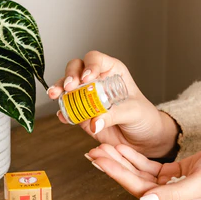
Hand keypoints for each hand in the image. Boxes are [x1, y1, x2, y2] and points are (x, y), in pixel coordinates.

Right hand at [48, 50, 178, 157]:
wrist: (143, 139)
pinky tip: (63, 116)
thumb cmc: (144, 118)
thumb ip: (113, 115)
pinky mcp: (82, 115)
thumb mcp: (133, 112)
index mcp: (112, 72)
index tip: (86, 78)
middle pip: (76, 69)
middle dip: (69, 76)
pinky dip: (63, 112)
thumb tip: (94, 122)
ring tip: (56, 97)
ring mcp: (87, 98)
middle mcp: (97, 81)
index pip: (95, 60)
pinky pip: (68, 111)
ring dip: (59, 91)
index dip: (89, 66)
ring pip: (67, 88)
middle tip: (68, 87)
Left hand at [87, 141, 200, 199]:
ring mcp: (168, 187)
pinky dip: (134, 157)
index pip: (138, 190)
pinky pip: (147, 166)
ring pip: (138, 173)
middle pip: (133, 181)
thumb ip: (172, 195)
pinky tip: (121, 149)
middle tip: (94, 153)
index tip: (100, 160)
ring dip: (121, 160)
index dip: (117, 174)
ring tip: (103, 148)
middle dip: (113, 166)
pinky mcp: (171, 175)